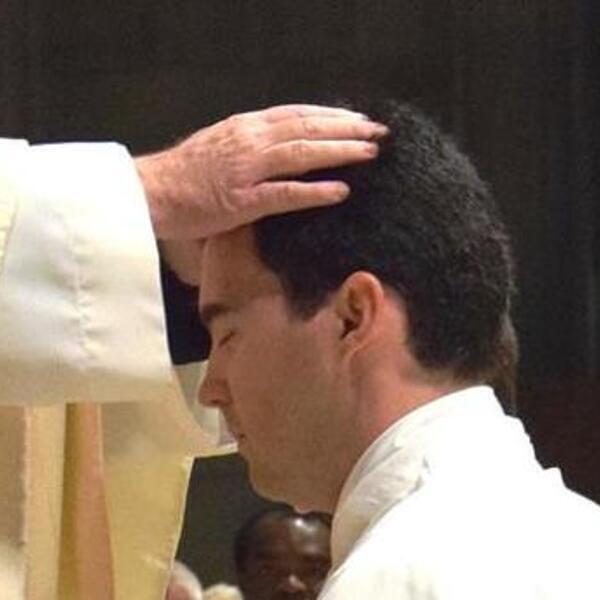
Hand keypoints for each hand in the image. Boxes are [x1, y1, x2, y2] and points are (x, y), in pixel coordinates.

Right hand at [136, 104, 386, 240]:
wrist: (149, 192)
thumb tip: (279, 148)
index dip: (329, 114)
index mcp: (244, 126)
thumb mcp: (218, 146)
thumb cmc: (181, 174)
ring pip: (302, 153)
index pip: (296, 113)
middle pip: (307, 127)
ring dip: (340, 152)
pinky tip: (341, 191)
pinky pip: (286, 194)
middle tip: (378, 131)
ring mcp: (247, 169)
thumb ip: (250, 145)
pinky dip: (315, 191)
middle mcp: (250, 140)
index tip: (356, 118)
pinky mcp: (243, 200)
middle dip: (346, 127)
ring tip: (370, 153)